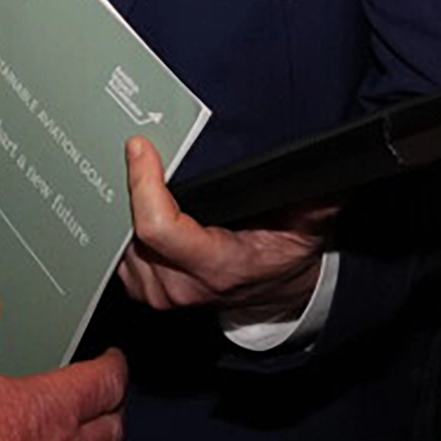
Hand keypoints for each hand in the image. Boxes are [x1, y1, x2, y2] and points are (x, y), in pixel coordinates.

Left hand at [114, 137, 335, 317]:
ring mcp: (156, 290)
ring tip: (134, 169)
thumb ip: (314, 202)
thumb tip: (324, 174)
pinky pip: (116, 249)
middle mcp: (179, 285)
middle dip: (131, 186)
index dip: (143, 184)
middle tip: (135, 148)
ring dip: (124, 205)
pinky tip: (130, 198)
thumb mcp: (308, 227)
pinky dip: (122, 222)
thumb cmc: (283, 255)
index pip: (158, 227)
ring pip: (119, 238)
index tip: (141, 147)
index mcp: (216, 267)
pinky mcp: (141, 288)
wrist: (271, 293)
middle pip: (131, 227)